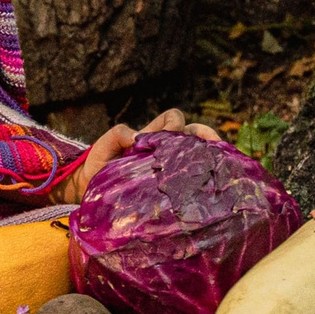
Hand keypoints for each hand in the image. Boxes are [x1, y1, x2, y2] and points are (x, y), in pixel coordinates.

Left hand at [51, 109, 221, 203]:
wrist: (93, 194)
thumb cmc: (99, 167)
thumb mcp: (103, 148)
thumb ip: (116, 135)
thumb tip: (137, 138)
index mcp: (153, 136)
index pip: (172, 119)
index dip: (176, 122)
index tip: (174, 134)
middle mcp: (166, 150)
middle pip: (195, 135)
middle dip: (208, 137)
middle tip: (216, 146)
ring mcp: (171, 170)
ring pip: (199, 158)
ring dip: (211, 159)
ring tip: (221, 166)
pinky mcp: (172, 190)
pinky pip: (193, 184)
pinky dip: (204, 182)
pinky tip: (211, 190)